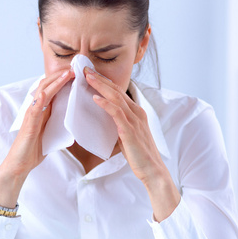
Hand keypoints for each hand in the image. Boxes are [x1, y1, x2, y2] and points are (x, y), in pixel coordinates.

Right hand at [0, 69, 74, 207]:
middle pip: (47, 86)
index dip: (63, 79)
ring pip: (42, 94)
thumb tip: (72, 117)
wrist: (20, 164)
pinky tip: (45, 93)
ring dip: (54, 82)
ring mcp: (31, 116)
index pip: (53, 89)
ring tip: (67, 74)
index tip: (77, 72)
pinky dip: (39, 100)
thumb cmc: (34, 149)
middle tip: (75, 67)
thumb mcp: (51, 132)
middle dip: (61, 76)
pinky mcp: (28, 125)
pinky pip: (33, 110)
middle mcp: (36, 109)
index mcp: (43, 110)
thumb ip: (58, 122)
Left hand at [84, 67, 179, 220]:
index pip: (118, 92)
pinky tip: (95, 98)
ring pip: (116, 98)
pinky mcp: (130, 130)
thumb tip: (103, 121)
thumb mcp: (127, 135)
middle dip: (100, 78)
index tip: (90, 74)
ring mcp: (134, 120)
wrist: (152, 170)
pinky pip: (117, 114)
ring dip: (100, 86)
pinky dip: (105, 104)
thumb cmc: (138, 154)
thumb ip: (118, 125)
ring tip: (87, 77)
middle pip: (116, 90)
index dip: (104, 82)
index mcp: (136, 112)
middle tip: (85, 69)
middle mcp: (136, 112)